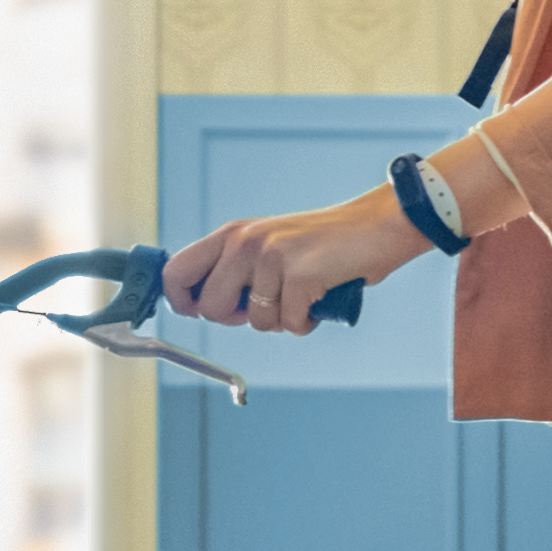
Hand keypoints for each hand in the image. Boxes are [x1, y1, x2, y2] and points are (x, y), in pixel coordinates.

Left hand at [168, 188, 418, 333]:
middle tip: (266, 304)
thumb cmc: (322, 245)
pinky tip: (319, 298)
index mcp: (231, 234)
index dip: (182, 303)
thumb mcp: (267, 246)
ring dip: (281, 320)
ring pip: (254, 322)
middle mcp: (244, 242)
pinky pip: (289, 324)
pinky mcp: (300, 275)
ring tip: (302, 294)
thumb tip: (202, 307)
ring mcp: (272, 257)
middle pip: (208, 308)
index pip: (175, 272)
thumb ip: (234, 269)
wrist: (376, 225)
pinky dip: (306, 322)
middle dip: (236, 319)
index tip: (202, 312)